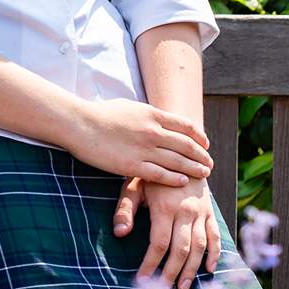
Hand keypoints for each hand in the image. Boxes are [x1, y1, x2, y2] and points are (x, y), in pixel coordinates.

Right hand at [68, 98, 212, 186]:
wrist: (79, 124)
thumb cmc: (100, 114)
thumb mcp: (131, 106)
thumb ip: (148, 114)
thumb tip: (159, 117)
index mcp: (154, 115)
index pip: (187, 127)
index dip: (200, 137)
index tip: (206, 145)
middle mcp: (154, 131)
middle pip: (187, 146)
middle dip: (202, 156)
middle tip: (209, 163)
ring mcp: (144, 149)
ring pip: (179, 162)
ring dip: (194, 168)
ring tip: (204, 174)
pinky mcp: (132, 166)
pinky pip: (161, 175)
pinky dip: (176, 179)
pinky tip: (184, 182)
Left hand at [115, 177, 220, 288]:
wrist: (182, 153)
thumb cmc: (151, 172)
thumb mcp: (133, 185)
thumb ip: (125, 210)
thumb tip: (120, 234)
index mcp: (165, 207)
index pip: (159, 243)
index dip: (151, 264)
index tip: (142, 281)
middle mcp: (186, 211)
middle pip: (181, 249)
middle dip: (172, 273)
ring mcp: (201, 212)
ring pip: (200, 246)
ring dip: (192, 269)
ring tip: (184, 287)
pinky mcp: (210, 211)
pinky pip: (215, 235)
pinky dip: (214, 253)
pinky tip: (210, 269)